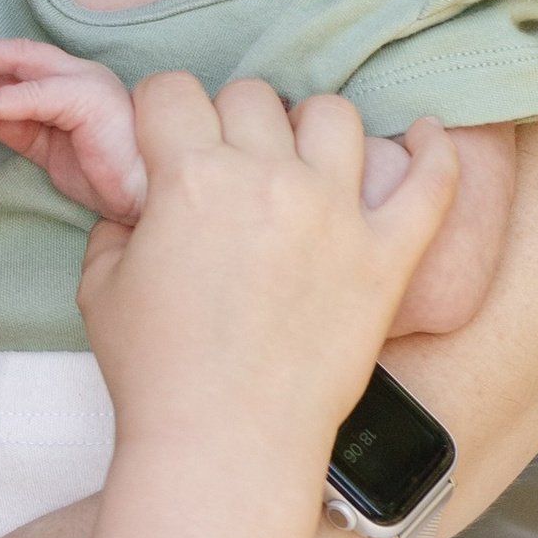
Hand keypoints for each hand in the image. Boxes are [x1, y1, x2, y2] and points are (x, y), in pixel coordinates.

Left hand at [0, 38, 144, 219]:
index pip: (18, 69)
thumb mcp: (48, 150)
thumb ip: (18, 128)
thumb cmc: (107, 180)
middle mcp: (79, 74)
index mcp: (72, 84)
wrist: (148, 201)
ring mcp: (85, 82)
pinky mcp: (87, 99)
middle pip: (15, 54)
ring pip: (18, 69)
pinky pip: (31, 96)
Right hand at [77, 77, 456, 462]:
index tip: (163, 138)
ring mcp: (336, 214)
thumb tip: (139, 210)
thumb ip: (116, 230)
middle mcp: (267, 179)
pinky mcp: (386, 257)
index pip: (170, 91)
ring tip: (300, 162)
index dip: (158, 111)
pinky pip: (431, 182)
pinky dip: (436, 153)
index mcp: (190, 179)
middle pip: (252, 96)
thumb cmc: (157, 376)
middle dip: (230, 121)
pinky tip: (428, 137)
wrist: (226, 446)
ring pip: (334, 116)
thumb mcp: (101, 289)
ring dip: (309, 130)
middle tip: (227, 167)